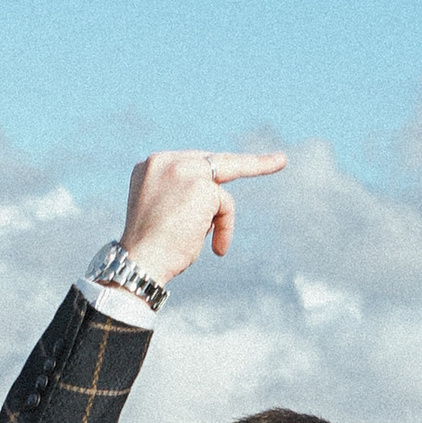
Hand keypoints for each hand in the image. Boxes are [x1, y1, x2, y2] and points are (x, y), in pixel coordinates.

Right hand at [118, 146, 287, 287]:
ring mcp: (184, 169)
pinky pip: (226, 205)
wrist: (140, 261)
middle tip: (281, 161)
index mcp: (151, 167)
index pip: (191, 162)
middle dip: (251, 164)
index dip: (211, 170)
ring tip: (214, 247)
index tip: (234, 163)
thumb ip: (183, 196)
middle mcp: (166, 161)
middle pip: (214, 161)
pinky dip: (225, 228)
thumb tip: (213, 197)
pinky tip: (214, 246)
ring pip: (220, 189)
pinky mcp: (201, 185)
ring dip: (222, 219)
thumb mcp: (162, 213)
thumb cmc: (151, 250)